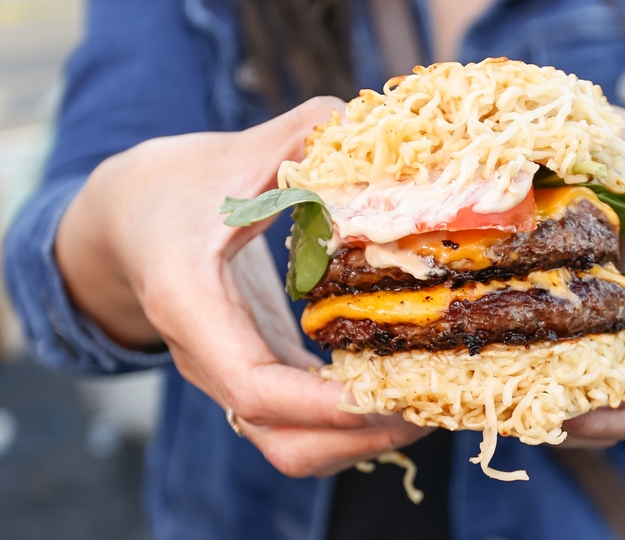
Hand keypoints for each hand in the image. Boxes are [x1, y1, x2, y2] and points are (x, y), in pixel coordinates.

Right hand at [56, 98, 431, 476]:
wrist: (125, 220)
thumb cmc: (172, 187)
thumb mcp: (229, 155)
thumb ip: (295, 138)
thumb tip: (363, 126)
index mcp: (192, 306)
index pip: (253, 386)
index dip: (324, 402)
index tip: (389, 393)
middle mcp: (209, 358)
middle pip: (281, 441)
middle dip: (358, 438)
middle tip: (429, 408)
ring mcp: (231, 373)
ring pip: (291, 445)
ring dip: (360, 440)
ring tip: (425, 407)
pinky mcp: (254, 370)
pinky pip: (299, 422)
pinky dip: (349, 421)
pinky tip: (397, 387)